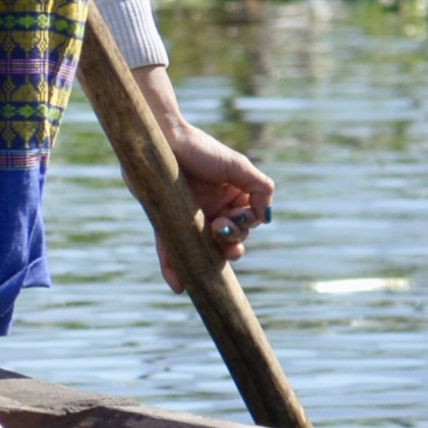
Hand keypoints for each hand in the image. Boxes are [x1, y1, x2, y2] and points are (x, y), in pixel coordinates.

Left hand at [165, 123, 276, 288]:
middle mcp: (212, 210)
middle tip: (220, 227)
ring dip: (213, 257)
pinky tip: (179, 287)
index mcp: (231, 197)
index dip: (247, 223)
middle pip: (230, 238)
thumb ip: (261, 188)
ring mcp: (189, 218)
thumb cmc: (200, 149)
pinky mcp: (165, 223)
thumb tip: (266, 218)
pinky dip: (174, 270)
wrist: (161, 139)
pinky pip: (170, 252)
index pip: (248, 222)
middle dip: (232, 239)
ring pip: (205, 250)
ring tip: (214, 246)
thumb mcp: (237, 166)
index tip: (237, 214)